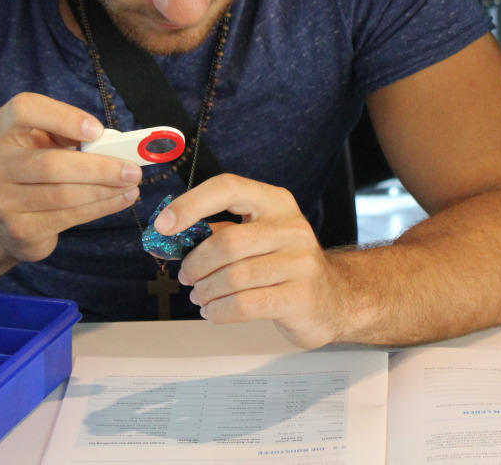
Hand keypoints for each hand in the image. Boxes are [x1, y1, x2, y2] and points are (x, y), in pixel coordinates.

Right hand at [0, 93, 142, 263]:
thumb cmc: (29, 168)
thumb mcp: (39, 142)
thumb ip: (67, 135)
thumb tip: (114, 143)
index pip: (24, 110)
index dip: (64, 117)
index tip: (97, 131)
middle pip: (51, 164)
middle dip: (99, 167)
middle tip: (132, 169)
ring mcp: (0, 201)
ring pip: (64, 195)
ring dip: (106, 190)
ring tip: (132, 184)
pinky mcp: (19, 229)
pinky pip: (68, 217)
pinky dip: (100, 207)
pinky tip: (120, 199)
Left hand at [153, 174, 344, 347]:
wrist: (336, 299)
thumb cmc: (285, 265)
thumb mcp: (260, 237)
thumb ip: (223, 232)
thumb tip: (175, 235)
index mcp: (276, 202)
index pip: (229, 188)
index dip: (191, 203)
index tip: (164, 224)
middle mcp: (291, 227)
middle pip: (227, 242)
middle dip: (196, 264)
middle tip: (186, 276)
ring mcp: (301, 262)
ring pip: (234, 277)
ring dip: (205, 291)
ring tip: (199, 296)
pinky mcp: (300, 297)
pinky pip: (244, 305)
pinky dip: (219, 311)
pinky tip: (213, 312)